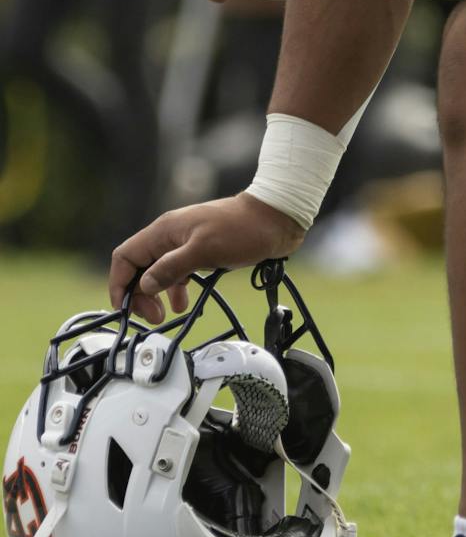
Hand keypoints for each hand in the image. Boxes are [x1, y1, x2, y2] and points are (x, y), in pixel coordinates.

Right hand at [109, 192, 305, 322]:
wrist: (275, 219)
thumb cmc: (242, 229)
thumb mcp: (203, 251)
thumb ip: (170, 268)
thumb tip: (144, 286)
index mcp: (164, 232)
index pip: (125, 257)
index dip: (119, 283)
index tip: (125, 308)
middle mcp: (170, 237)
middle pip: (139, 267)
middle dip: (139, 294)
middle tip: (152, 317)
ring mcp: (185, 243)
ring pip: (158, 272)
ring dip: (156, 294)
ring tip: (165, 315)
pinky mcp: (201, 251)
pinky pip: (178, 273)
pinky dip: (176, 289)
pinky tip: (183, 304)